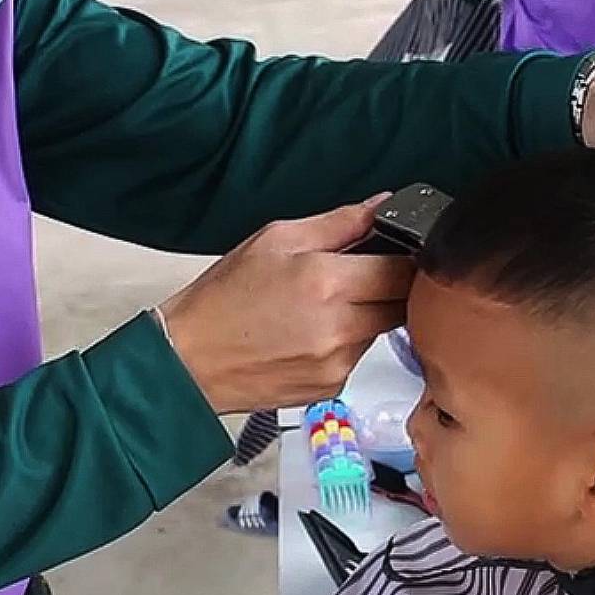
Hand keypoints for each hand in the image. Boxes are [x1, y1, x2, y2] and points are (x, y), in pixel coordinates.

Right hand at [160, 198, 414, 413]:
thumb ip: (338, 223)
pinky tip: (311, 334)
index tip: (398, 251)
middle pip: (402, 304)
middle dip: (389, 287)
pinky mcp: (331, 387)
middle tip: (361, 275)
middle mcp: (339, 328)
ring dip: (367, 315)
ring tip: (323, 306)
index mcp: (327, 282)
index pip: (403, 270)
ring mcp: (337, 363)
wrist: (188, 360)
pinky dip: (346, 342)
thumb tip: (381, 207)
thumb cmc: (223, 298)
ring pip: (381, 331)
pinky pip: (358, 357)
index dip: (406, 257)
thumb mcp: (275, 239)